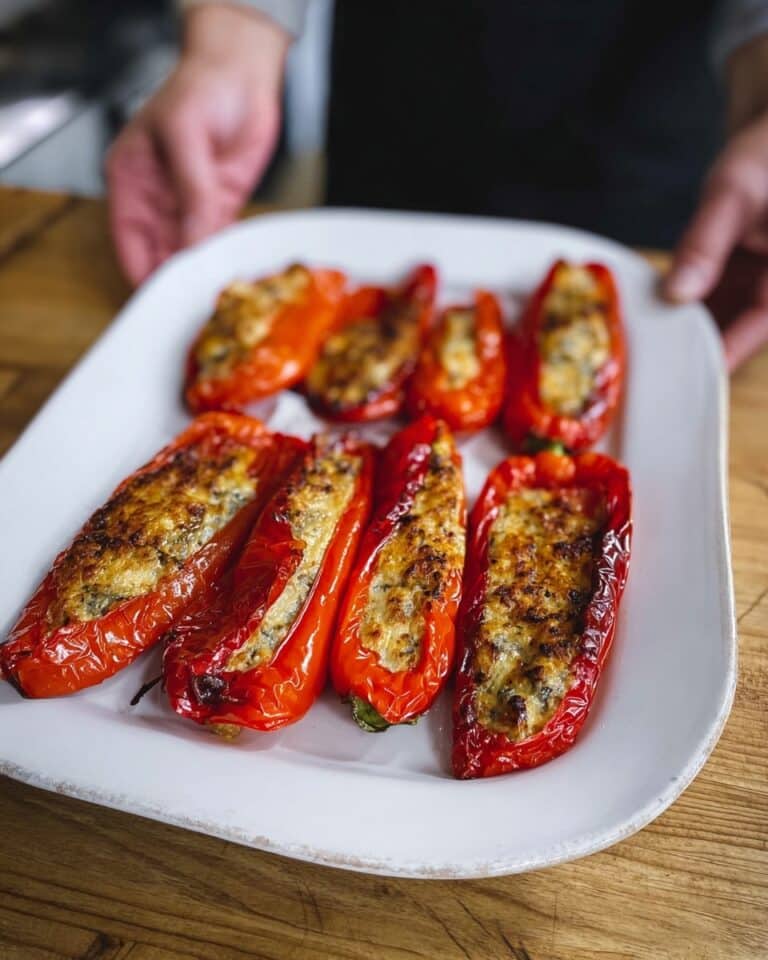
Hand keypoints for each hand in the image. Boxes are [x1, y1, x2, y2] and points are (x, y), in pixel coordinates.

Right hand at [107, 3, 289, 285]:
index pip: (129, 240)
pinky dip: (223, 259)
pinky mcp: (221, 205)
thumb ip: (191, 192)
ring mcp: (190, 204)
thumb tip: (192, 244)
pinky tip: (229, 276)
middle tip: (192, 308)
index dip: (141, 271)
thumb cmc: (201, 88)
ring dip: (200, 274)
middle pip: (159, 253)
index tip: (158, 301)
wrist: (243, 72)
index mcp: (131, 180)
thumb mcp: (185, 135)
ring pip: (190, 252)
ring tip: (213, 300)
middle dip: (174, 280)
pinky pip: (218, 241)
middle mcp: (157, 199)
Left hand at [664, 35, 767, 370]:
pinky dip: (690, 302)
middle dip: (699, 344)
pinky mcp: (746, 272)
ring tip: (649, 342)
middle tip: (654, 366)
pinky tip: (656, 311)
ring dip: (692, 325)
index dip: (724, 353)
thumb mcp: (733, 193)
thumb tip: (677, 294)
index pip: (759, 326)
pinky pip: (718, 296)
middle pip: (741, 327)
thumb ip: (704, 244)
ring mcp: (763, 279)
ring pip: (727, 315)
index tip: (688, 376)